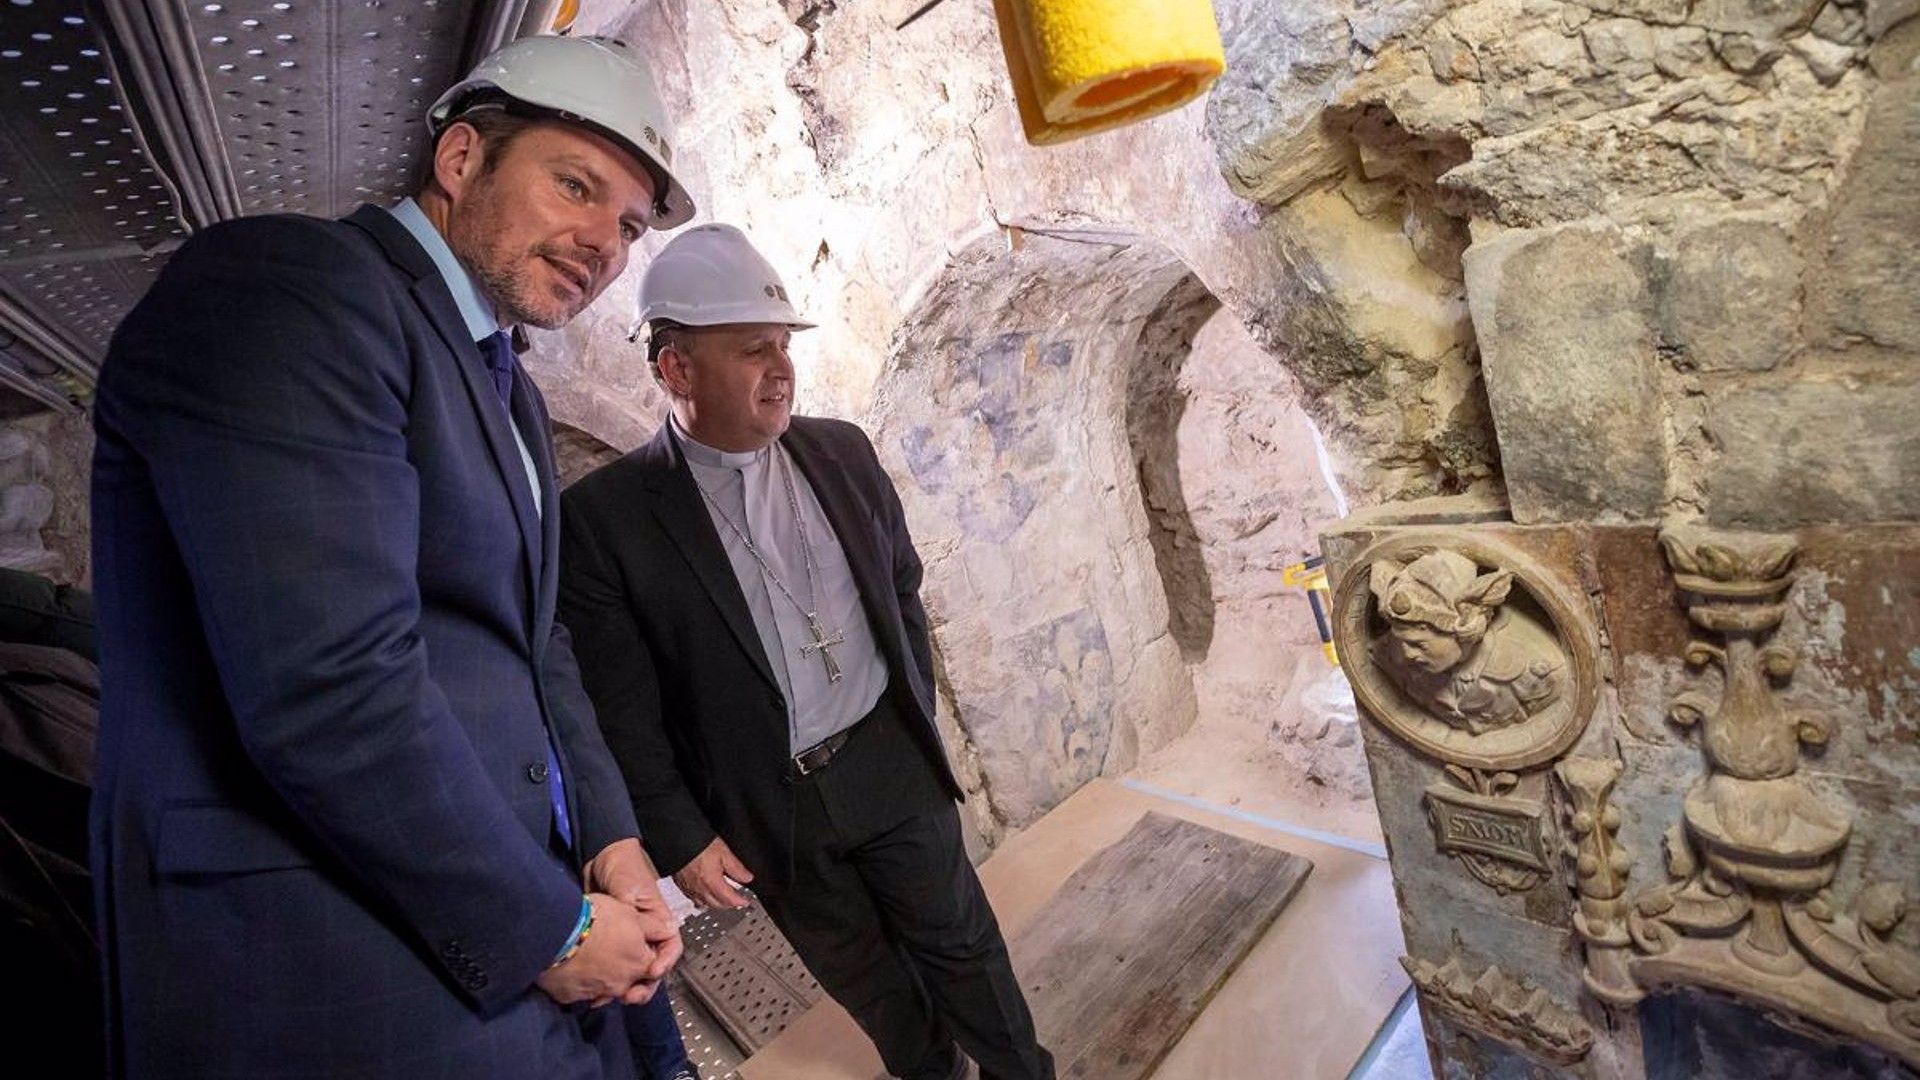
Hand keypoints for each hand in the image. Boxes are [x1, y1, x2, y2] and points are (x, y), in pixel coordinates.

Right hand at [535, 894, 668, 1007]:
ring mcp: (596, 992)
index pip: (654, 971)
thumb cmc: (594, 919)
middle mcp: (621, 984)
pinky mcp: (571, 996)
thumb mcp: (631, 914)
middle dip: (625, 973)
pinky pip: (580, 992)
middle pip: (630, 983)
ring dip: (602, 978)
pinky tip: (574, 967)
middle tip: (613, 955)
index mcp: (638, 964)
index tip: (639, 952)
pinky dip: (580, 982)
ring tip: (591, 958)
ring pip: (605, 990)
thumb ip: (654, 927)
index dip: (649, 960)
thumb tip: (669, 929)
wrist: (556, 931)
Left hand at [584, 839, 682, 983]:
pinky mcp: (610, 944)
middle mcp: (646, 934)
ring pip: (632, 972)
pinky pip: (613, 968)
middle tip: (630, 995)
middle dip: (643, 985)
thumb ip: (632, 911)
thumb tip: (633, 933)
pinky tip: (594, 989)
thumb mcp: (630, 887)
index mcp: (658, 921)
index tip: (652, 971)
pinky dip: (606, 981)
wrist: (600, 858)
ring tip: (611, 997)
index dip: (664, 963)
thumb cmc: (624, 866)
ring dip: (624, 987)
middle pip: (652, 968)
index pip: (670, 948)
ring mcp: (628, 940)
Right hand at [672, 836, 754, 909]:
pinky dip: (702, 901)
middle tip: (736, 901)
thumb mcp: (724, 853)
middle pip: (717, 905)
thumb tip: (747, 877)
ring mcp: (690, 889)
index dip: (740, 902)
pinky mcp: (681, 885)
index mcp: (712, 883)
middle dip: (729, 905)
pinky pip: (694, 899)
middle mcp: (700, 890)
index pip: (730, 899)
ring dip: (715, 904)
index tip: (746, 902)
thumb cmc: (698, 845)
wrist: (677, 841)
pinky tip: (703, 895)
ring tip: (721, 900)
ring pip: (705, 904)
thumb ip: (736, 868)